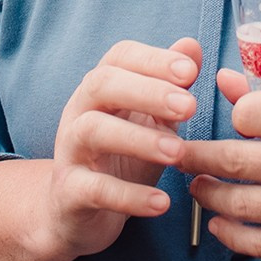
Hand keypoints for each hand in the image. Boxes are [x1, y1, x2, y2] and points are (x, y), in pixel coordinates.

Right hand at [39, 38, 200, 260]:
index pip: (119, 57)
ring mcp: (70, 151)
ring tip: (177, 152)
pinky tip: (161, 203)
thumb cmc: (120, 159)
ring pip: (92, 130)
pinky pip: (93, 189)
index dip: (153, 59)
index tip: (190, 71)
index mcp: (101, 89)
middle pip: (101, 84)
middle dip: (147, 91)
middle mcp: (79, 112)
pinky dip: (128, 196)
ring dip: (138, 139)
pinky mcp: (69, 193)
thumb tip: (191, 46)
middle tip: (190, 107)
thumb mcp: (150, 121)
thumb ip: (170, 86)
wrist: (76, 214)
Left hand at [180, 70, 260, 260]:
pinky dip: (230, 234)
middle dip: (197, 159)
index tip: (234, 121)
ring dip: (208, 196)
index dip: (235, 115)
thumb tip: (222, 81)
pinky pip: (259, 243)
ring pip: (242, 204)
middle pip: (237, 161)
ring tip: (197, 186)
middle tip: (179, 157)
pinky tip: (219, 223)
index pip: (251, 113)